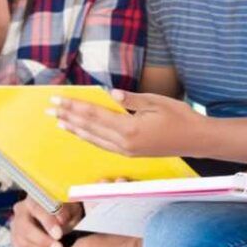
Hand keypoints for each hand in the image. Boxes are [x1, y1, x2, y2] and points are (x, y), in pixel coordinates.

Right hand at [11, 198, 83, 246]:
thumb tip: (60, 221)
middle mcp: (21, 211)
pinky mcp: (15, 241)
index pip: (37, 208)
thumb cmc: (66, 212)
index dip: (47, 222)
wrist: (60, 218)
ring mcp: (16, 227)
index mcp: (34, 198)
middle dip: (43, 241)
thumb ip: (67, 213)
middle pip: (25, 228)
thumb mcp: (71, 208)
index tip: (59, 234)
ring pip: (23, 243)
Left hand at [51, 90, 199, 156]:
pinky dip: (88, 137)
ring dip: (75, 129)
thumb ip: (131, 98)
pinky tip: (80, 132)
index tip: (57, 100)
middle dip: (67, 117)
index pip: (94, 115)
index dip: (74, 107)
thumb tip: (109, 93)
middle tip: (49, 109)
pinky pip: (103, 145)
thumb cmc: (180, 117)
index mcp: (130, 128)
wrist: (197, 140)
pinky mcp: (130, 153)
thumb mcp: (156, 102)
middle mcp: (124, 143)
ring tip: (59, 121)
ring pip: (93, 139)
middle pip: (89, 128)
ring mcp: (127, 150)